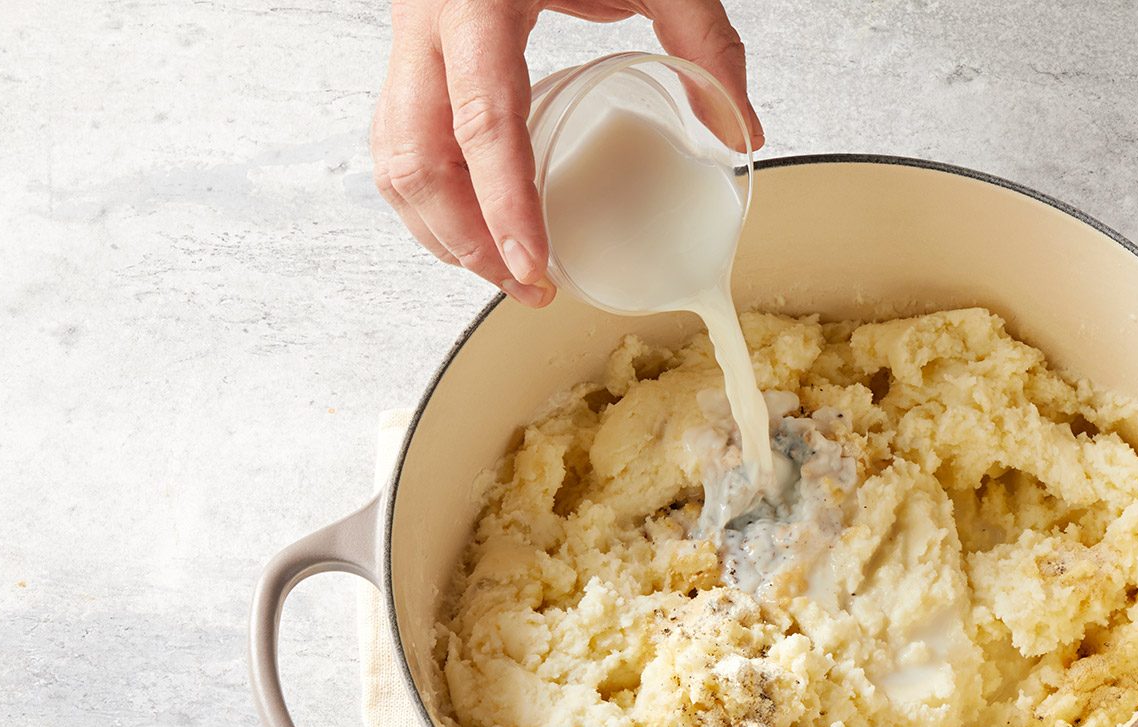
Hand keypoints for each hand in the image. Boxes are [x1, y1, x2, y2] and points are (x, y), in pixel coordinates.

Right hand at [372, 0, 763, 306]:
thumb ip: (704, 41)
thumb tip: (742, 133)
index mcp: (478, 1)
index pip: (482, 121)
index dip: (504, 206)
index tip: (533, 267)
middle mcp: (427, 21)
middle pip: (419, 158)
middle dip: (467, 241)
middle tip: (527, 288)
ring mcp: (409, 39)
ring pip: (395, 158)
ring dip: (441, 230)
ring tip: (504, 274)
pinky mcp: (411, 55)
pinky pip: (399, 141)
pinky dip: (430, 198)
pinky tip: (475, 229)